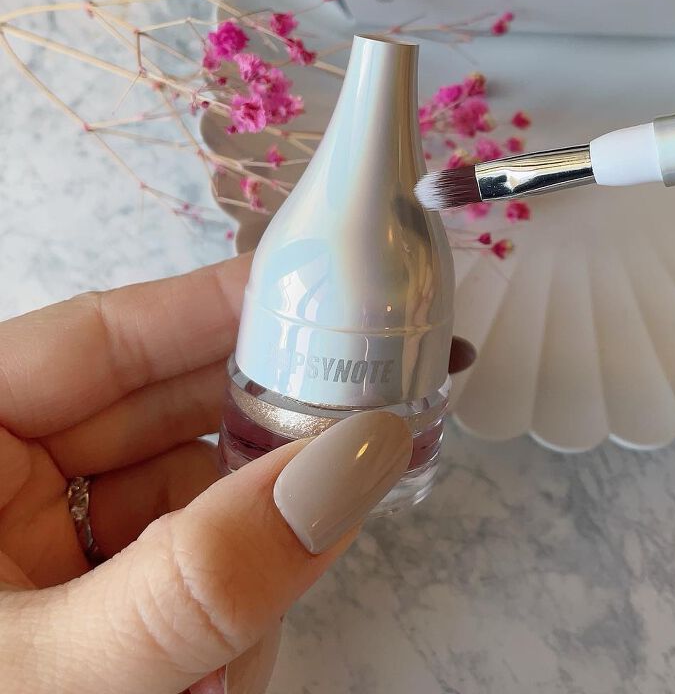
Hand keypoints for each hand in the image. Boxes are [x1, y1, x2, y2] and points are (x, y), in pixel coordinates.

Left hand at [0, 255, 474, 692]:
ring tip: (231, 662)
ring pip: (184, 500)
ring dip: (239, 562)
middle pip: (164, 415)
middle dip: (256, 456)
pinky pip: (175, 567)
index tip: (336, 295)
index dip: (222, 307)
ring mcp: (36, 542)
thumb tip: (362, 456)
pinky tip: (213, 677)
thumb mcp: (65, 674)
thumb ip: (212, 572)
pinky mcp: (76, 600)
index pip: (106, 336)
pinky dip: (214, 613)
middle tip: (361, 452)